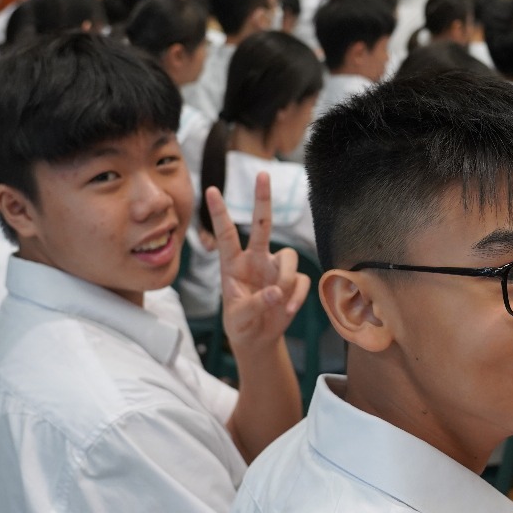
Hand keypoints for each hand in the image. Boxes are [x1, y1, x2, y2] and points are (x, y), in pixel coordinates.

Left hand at [206, 173, 310, 353]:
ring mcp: (275, 268)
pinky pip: (301, 281)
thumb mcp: (238, 318)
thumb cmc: (240, 323)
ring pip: (289, 257)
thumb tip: (276, 291)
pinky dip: (296, 297)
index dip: (219, 213)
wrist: (257, 338)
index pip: (226, 234)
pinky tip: (287, 310)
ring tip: (280, 300)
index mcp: (233, 264)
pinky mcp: (292, 281)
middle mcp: (255, 259)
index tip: (211, 190)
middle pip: (262, 224)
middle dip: (262, 199)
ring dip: (286, 278)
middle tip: (262, 174)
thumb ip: (254, 304)